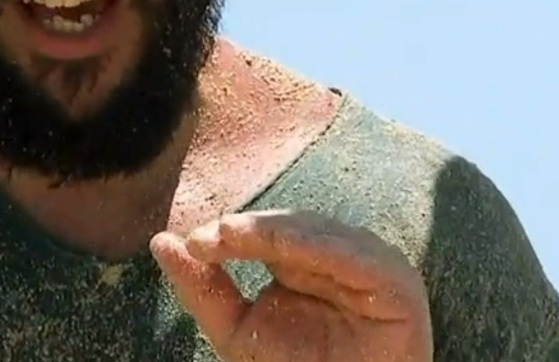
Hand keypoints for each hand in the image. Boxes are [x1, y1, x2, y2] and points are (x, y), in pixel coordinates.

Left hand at [151, 210, 431, 361]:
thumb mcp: (237, 331)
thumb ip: (204, 289)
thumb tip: (160, 241)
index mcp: (305, 258)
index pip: (266, 233)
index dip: (231, 234)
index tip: (191, 242)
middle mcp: (340, 255)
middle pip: (291, 228)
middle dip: (248, 230)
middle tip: (207, 238)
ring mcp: (371, 265)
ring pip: (320, 234)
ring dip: (274, 232)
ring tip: (232, 234)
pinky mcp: (398, 283)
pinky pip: (357, 257)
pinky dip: (319, 246)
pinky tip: (282, 245)